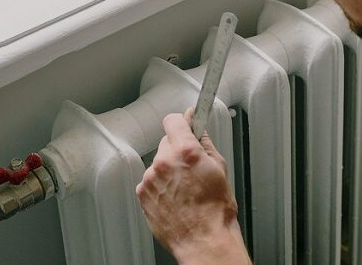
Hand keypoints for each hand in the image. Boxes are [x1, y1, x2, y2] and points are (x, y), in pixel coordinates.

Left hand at [136, 108, 250, 264]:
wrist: (204, 242)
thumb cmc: (215, 211)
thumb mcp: (219, 168)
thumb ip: (204, 142)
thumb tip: (198, 127)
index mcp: (185, 151)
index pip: (173, 120)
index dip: (181, 123)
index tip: (185, 127)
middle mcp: (164, 161)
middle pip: (166, 142)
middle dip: (177, 150)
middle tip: (191, 168)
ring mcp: (151, 178)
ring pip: (158, 163)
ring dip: (168, 169)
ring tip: (183, 189)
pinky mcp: (142, 193)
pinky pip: (150, 180)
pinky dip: (159, 185)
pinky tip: (174, 198)